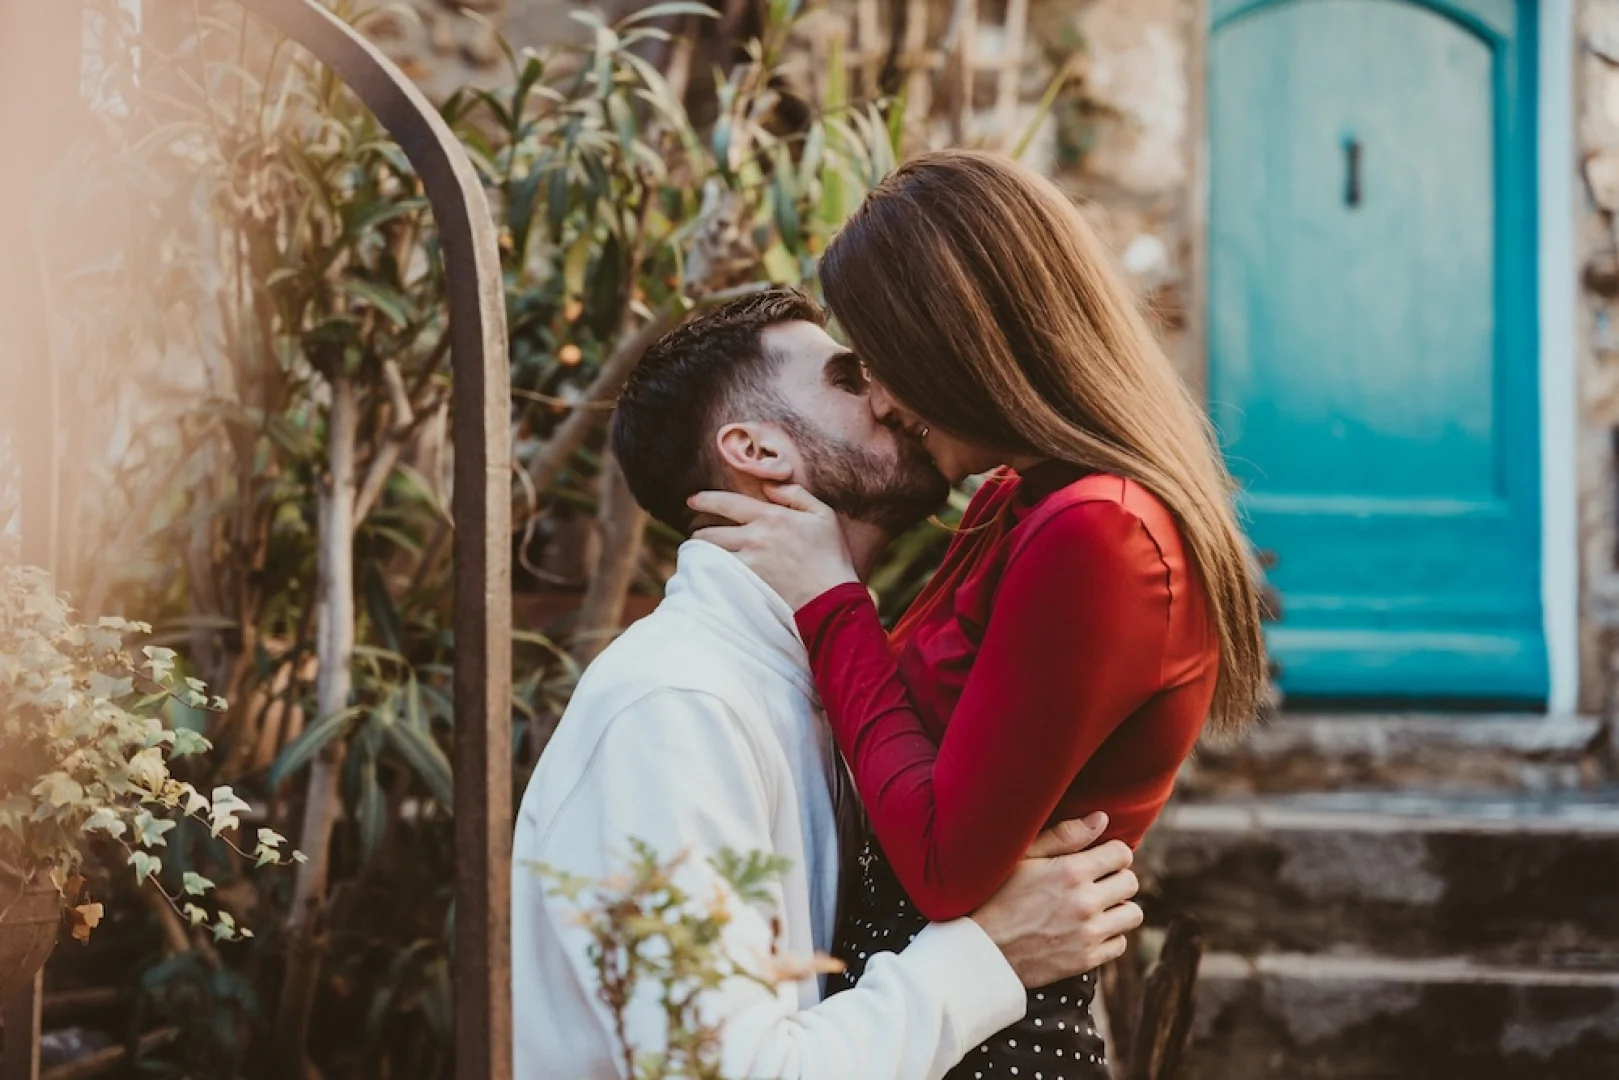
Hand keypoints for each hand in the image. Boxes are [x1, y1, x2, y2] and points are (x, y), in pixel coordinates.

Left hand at [688, 484, 859, 609]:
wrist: (830, 597)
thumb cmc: (830, 556)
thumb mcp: (823, 515)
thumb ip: (796, 494)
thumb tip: (770, 486)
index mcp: (771, 516)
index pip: (727, 503)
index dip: (705, 500)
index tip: (692, 500)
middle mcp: (755, 536)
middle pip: (710, 531)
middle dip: (698, 531)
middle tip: (695, 532)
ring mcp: (749, 561)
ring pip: (710, 553)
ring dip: (700, 551)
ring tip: (699, 552)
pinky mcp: (747, 583)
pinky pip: (717, 572)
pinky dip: (709, 570)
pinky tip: (708, 571)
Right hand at [969, 813, 1143, 987]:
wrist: (980, 949)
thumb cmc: (994, 895)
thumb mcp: (1022, 857)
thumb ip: (1064, 835)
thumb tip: (1101, 818)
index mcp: (1070, 871)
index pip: (1121, 853)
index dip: (1111, 852)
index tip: (1100, 858)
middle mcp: (1085, 902)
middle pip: (1130, 882)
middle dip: (1116, 877)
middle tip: (1097, 881)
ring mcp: (1088, 934)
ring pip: (1132, 914)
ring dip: (1118, 907)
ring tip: (1097, 905)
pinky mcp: (1086, 960)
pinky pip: (1120, 944)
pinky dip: (1110, 935)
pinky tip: (1089, 929)